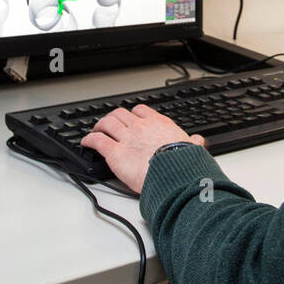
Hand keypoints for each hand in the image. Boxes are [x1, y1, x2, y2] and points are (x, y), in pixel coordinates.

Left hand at [80, 105, 205, 193]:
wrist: (174, 173)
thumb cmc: (183, 162)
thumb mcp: (192, 147)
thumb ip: (193, 142)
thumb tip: (198, 141)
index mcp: (158, 123)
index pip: (140, 110)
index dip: (133, 114)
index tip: (130, 119)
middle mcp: (140, 127)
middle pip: (120, 114)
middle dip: (113, 117)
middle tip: (109, 123)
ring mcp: (126, 138)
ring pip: (107, 123)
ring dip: (99, 125)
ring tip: (95, 130)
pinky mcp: (115, 153)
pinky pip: (97, 141)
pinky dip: (89, 140)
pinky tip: (86, 143)